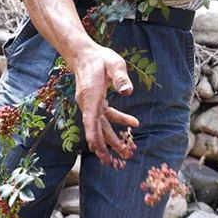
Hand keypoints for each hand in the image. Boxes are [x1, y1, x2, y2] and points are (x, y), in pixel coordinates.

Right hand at [71, 42, 139, 165]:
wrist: (83, 54)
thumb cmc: (99, 58)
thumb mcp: (114, 63)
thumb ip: (120, 77)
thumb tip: (127, 92)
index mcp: (91, 95)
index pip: (90, 119)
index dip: (93, 135)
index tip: (97, 150)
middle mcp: (88, 104)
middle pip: (96, 129)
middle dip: (106, 147)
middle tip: (115, 162)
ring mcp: (90, 105)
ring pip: (101, 127)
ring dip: (112, 140)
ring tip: (125, 152)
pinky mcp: (95, 103)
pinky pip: (105, 117)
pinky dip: (118, 122)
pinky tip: (133, 123)